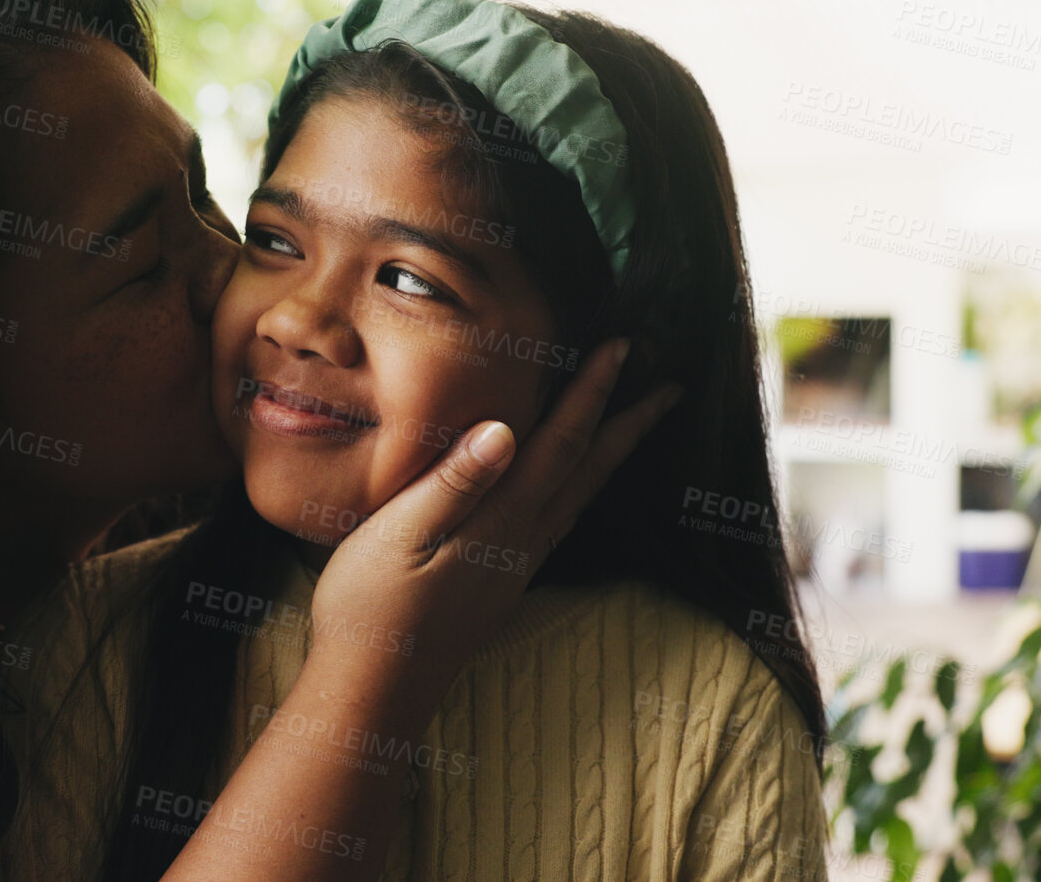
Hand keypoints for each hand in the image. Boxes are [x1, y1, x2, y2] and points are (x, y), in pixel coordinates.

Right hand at [305, 338, 681, 719]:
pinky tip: (570, 491)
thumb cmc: (371, 612)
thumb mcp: (399, 536)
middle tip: (669, 386)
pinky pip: (557, 521)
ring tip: (632, 427)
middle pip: (588, 471)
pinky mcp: (499, 584)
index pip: (559, 444)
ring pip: (578, 498)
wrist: (372, 693)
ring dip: (609, 456)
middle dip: (628, 424)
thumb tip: (506, 428)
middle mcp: (521, 543)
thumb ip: (454, 482)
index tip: (622, 347)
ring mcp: (514, 567)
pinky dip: (578, 490)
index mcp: (500, 521)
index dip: (592, 392)